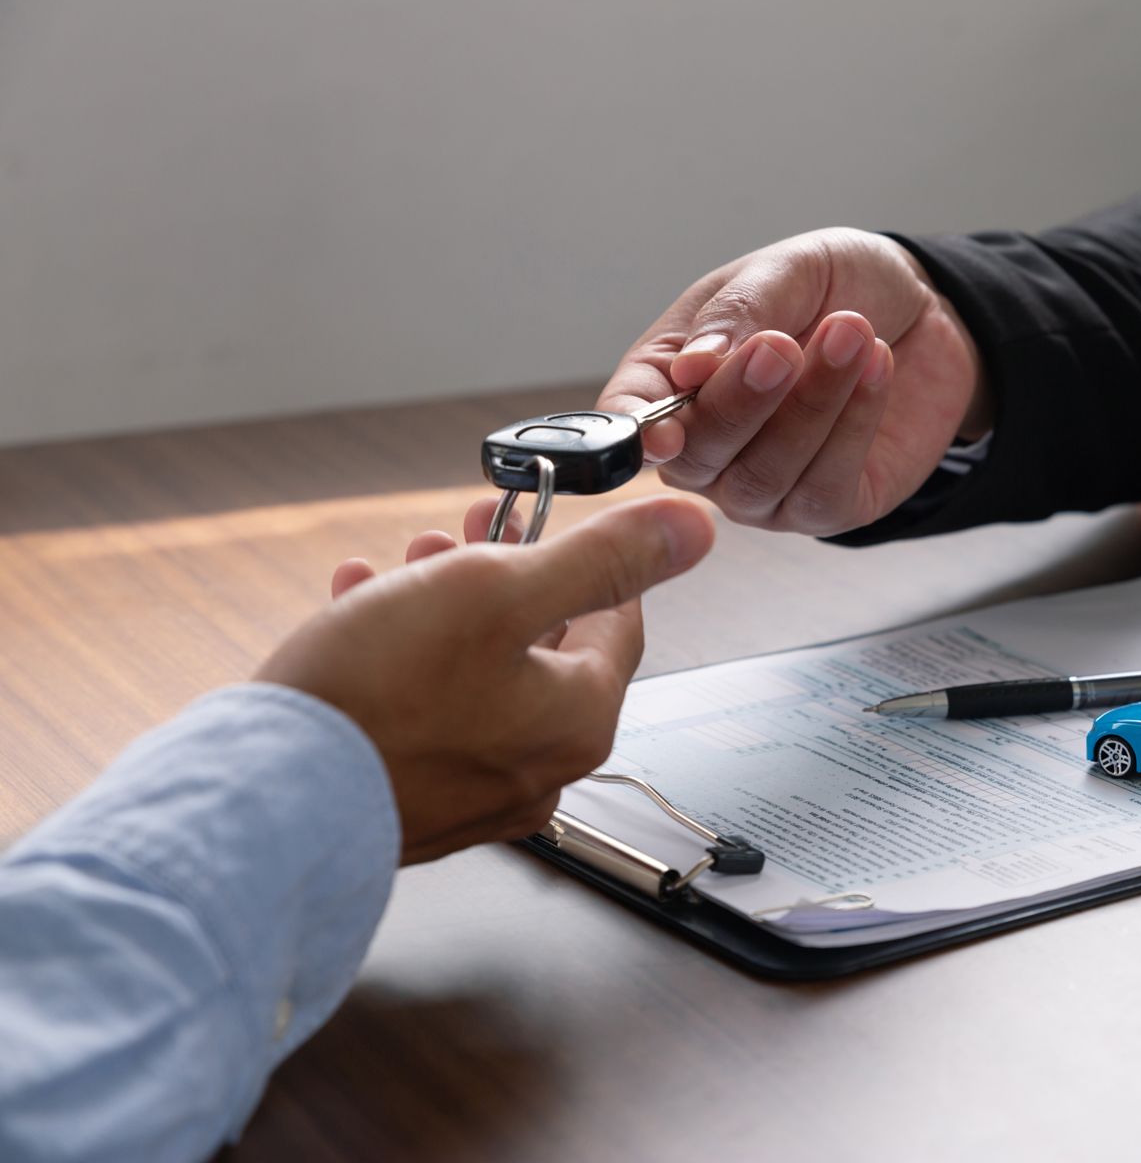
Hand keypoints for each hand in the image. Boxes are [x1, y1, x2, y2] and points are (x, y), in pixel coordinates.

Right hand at [256, 496, 714, 864]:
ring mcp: (472, 795)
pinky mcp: (412, 803)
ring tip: (403, 561)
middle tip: (463, 532)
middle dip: (500, 573)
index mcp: (578, 722)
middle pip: (541, 648)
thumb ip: (601, 557)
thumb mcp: (496, 591)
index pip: (616, 622)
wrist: (264, 801)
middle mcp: (537, 770)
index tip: (541, 518)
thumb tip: (694, 529)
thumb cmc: (373, 700)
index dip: (582, 557)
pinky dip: (400, 656)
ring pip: (477, 676)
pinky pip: (425, 715)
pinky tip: (358, 611)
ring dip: (443, 605)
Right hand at [599, 227, 989, 534]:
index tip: (667, 427)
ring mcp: (762, 486)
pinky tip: (877, 367)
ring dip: (812, 404)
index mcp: (671, 377)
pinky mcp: (826, 507)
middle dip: (741, 402)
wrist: (923, 310)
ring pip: (763, 476)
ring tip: (852, 332)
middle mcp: (707, 445)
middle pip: (698, 455)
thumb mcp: (787, 270)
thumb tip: (692, 368)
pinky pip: (824, 487)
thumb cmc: (836, 288)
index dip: (637, 430)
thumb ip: (739, 312)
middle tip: (781, 346)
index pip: (628, 417)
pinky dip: (853, 424)